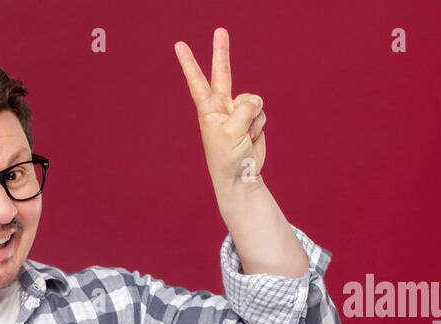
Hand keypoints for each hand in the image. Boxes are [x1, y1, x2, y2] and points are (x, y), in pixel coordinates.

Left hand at [173, 28, 266, 191]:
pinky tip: (251, 138)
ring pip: (253, 100)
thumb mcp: (232, 132)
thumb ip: (244, 109)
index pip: (197, 81)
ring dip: (253, 119)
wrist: (241, 177)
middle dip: (221, 52)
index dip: (189, 63)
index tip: (179, 45)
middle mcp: (222, 107)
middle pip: (223, 73)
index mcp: (208, 110)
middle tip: (220, 30)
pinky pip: (261, 112)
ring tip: (244, 137)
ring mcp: (237, 111)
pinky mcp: (252, 118)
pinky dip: (259, 125)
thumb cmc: (228, 158)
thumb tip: (255, 99)